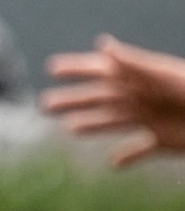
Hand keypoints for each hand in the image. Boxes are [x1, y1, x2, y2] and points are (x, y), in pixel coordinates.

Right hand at [42, 35, 184, 165]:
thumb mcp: (165, 76)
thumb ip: (135, 63)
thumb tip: (103, 46)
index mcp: (141, 79)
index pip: (102, 70)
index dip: (77, 68)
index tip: (51, 68)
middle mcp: (143, 98)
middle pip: (102, 98)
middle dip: (73, 100)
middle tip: (45, 104)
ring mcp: (153, 119)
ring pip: (115, 121)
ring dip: (92, 124)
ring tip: (69, 129)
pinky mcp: (165, 142)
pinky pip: (141, 149)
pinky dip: (127, 157)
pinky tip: (113, 164)